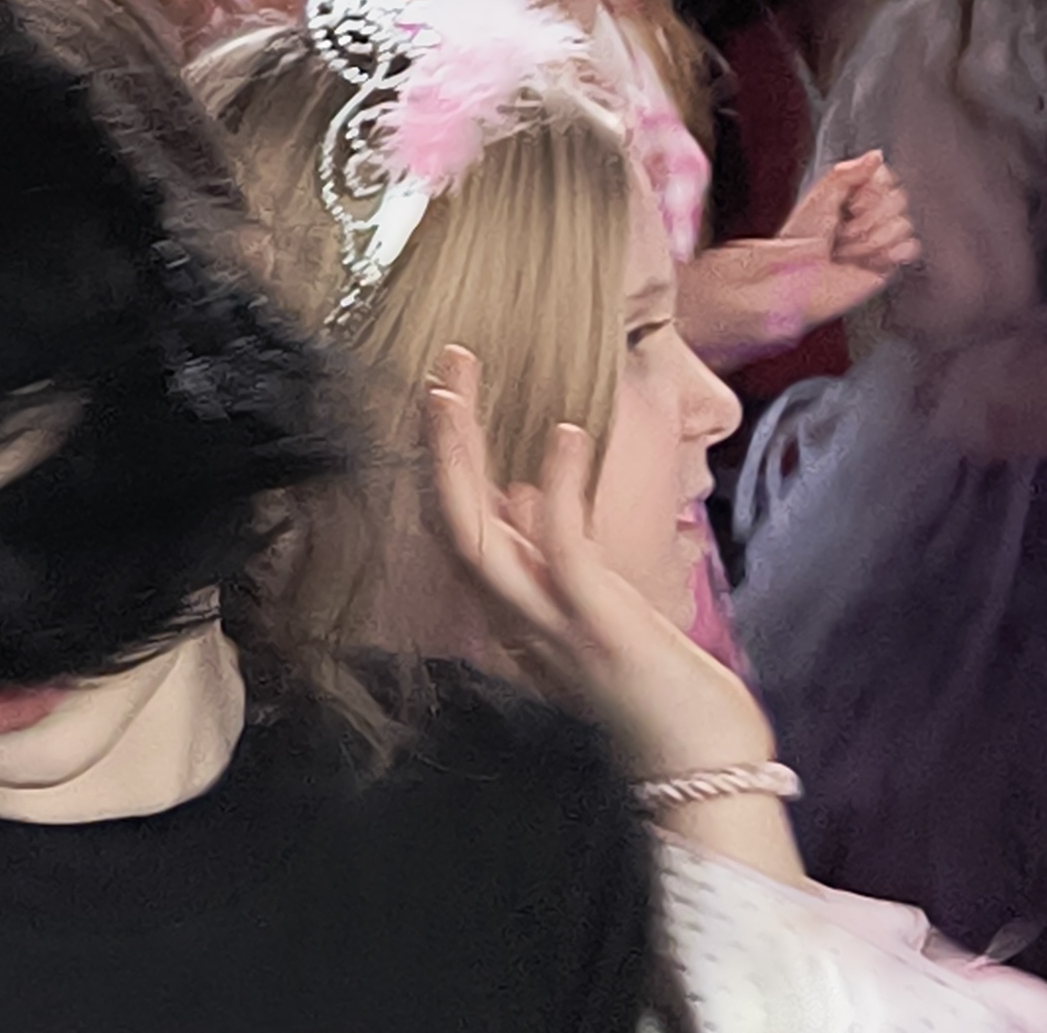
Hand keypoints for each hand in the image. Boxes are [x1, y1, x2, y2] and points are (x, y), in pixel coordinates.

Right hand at [423, 352, 785, 834]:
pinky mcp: (596, 624)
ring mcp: (551, 623)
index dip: (443, 463)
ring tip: (459, 382)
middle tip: (443, 366)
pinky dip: (555, 482)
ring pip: (475, 528)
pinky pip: (561, 543)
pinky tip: (564, 430)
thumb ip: (554, 567)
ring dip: (462, 451)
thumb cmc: (668, 704)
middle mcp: (516, 619)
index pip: (458, 530)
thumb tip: (518, 498)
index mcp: (516, 617)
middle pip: (450, 518)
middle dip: (440, 440)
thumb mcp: (600, 620)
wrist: (708, 783)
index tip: (446, 396)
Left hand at [688, 154, 924, 361]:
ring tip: (846, 250)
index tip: (850, 203)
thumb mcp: (819, 197)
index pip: (884, 177)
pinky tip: (867, 260)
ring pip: (903, 225)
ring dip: (870, 239)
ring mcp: (880, 238)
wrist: (796, 278)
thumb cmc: (798, 240)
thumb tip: (877, 155)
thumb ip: (848, 173)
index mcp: (851, 196)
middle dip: (868, 217)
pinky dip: (889, 253)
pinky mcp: (888, 262)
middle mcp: (868, 215)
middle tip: (843, 231)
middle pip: (898, 200)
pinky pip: (911, 248)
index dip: (871, 189)